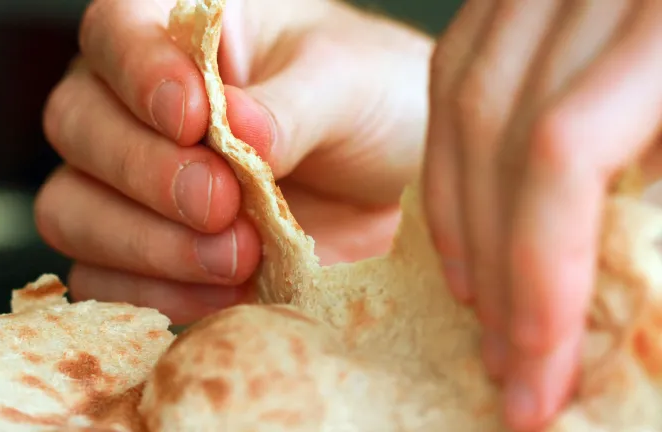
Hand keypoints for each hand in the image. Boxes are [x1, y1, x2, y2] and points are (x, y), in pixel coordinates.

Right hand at [36, 0, 432, 324]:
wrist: (397, 185)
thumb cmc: (372, 104)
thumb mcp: (349, 85)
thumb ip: (291, 105)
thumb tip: (235, 131)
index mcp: (187, 34)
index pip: (115, 31)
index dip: (138, 74)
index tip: (195, 119)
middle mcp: (141, 105)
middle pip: (75, 123)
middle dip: (145, 172)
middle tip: (222, 201)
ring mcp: (135, 185)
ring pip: (71, 208)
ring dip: (147, 242)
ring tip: (238, 255)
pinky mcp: (149, 255)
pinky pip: (103, 279)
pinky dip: (156, 293)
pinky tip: (224, 290)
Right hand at [424, 1, 661, 429]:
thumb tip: (633, 303)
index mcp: (660, 21)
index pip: (562, 152)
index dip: (540, 268)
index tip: (540, 364)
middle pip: (500, 137)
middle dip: (500, 267)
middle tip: (508, 364)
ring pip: (464, 106)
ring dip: (464, 224)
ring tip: (479, 308)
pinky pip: (454, 71)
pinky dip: (451, 160)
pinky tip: (463, 224)